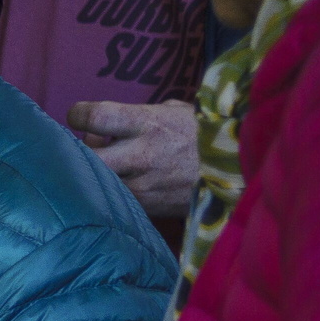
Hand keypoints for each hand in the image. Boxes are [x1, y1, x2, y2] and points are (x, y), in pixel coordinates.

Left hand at [67, 99, 199, 217]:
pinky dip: (112, 191)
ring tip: (109, 166)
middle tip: (86, 148)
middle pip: (88, 156)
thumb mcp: (178, 112)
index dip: (79, 114)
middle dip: (79, 152)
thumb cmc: (207, 135)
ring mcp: (144, 185)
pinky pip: (116, 199)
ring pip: (98, 182)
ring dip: (95, 174)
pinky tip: (123, 182)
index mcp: (148, 123)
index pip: (96, 116)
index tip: (78, 117)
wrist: (241, 170)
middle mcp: (142, 154)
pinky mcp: (148, 208)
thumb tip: (107, 126)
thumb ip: (141, 114)